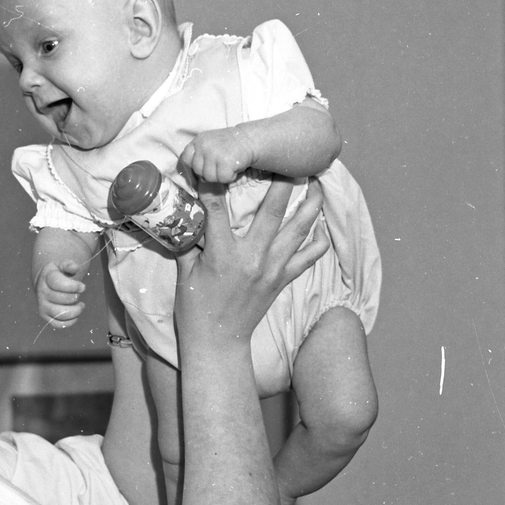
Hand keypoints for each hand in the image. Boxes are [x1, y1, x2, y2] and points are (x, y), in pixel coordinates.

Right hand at [34, 260, 85, 325]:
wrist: (46, 283)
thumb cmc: (58, 273)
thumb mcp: (62, 265)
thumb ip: (69, 265)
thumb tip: (75, 267)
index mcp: (46, 278)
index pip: (58, 284)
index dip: (74, 286)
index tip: (82, 287)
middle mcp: (42, 293)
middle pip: (61, 299)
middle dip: (75, 297)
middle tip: (79, 294)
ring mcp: (42, 306)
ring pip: (60, 313)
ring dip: (75, 311)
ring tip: (81, 305)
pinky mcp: (45, 316)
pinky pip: (58, 324)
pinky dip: (70, 322)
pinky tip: (76, 315)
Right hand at [174, 177, 328, 347]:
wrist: (218, 343)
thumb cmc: (195, 310)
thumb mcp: (184, 273)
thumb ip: (188, 243)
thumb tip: (183, 216)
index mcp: (223, 254)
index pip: (217, 209)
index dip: (215, 184)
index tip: (218, 164)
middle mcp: (252, 258)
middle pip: (272, 211)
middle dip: (283, 183)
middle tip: (291, 161)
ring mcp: (272, 270)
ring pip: (298, 231)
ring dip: (310, 206)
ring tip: (318, 184)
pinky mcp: (282, 281)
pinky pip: (307, 259)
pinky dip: (317, 243)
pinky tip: (321, 227)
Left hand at [179, 127, 255, 183]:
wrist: (249, 140)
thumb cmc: (229, 146)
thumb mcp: (210, 145)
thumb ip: (200, 157)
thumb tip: (199, 179)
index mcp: (198, 140)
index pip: (185, 158)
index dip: (194, 165)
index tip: (205, 164)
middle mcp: (204, 145)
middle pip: (197, 171)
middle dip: (209, 171)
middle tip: (221, 163)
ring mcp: (214, 153)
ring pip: (209, 177)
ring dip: (220, 175)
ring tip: (228, 164)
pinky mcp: (225, 162)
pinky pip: (222, 179)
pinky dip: (230, 177)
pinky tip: (234, 167)